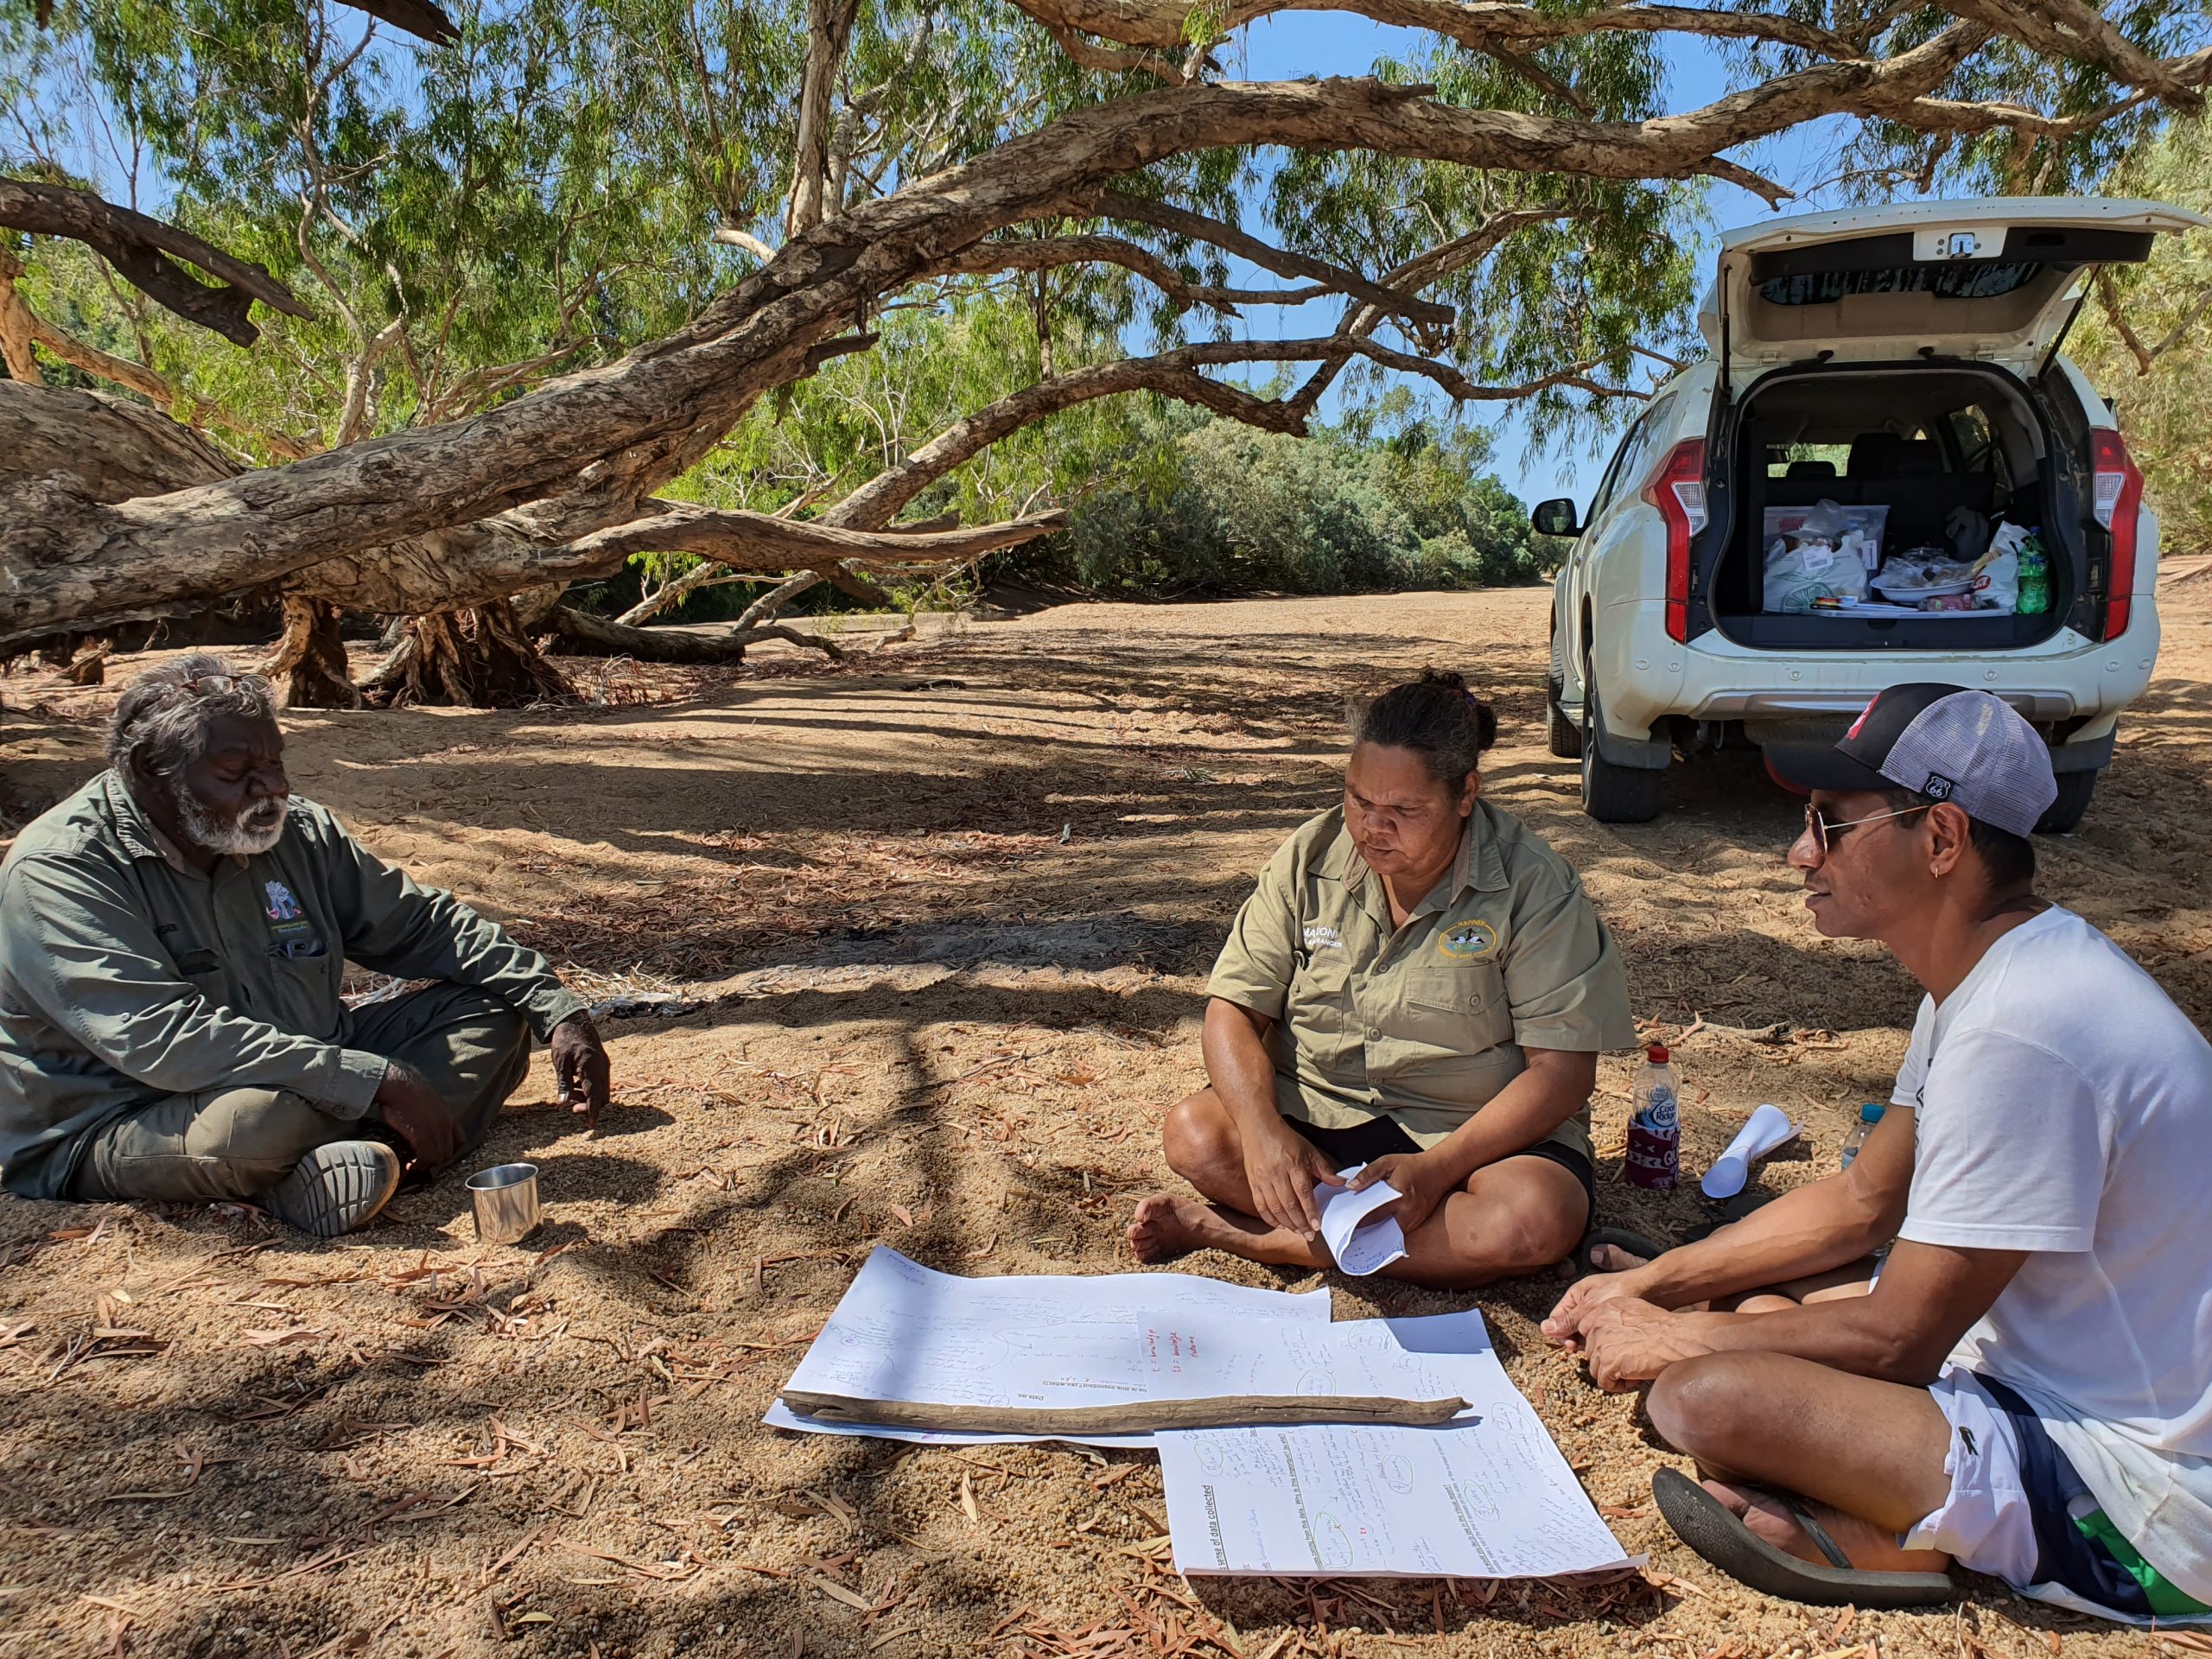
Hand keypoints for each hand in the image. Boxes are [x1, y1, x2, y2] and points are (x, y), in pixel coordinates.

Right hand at [374, 1059, 462, 1170]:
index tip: (437, 1155)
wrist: (398, 1085)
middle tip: (419, 1162)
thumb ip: (430, 1116)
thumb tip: (420, 1128)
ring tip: (412, 1165)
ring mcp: (436, 1131)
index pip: (460, 1140)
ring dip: (425, 1164)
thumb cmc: (406, 1091)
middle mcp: (446, 1124)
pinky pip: (425, 1159)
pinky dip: (417, 1165)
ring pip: (438, 1158)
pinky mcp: (423, 1137)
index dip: (450, 1150)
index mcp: (449, 1115)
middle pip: (448, 1153)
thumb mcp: (427, 1102)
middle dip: (435, 1160)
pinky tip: (408, 1165)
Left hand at [550, 1014, 610, 1129]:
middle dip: (589, 1106)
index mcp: (591, 1067)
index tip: (590, 1124)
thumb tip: (562, 1103)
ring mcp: (603, 1065)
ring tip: (570, 1096)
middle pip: (603, 1096)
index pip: (595, 1095)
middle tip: (571, 1108)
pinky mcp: (602, 1064)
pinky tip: (576, 1085)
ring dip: (588, 1097)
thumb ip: (563, 1084)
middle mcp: (601, 1067)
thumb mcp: (560, 1063)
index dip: (593, 1111)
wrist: (574, 1020)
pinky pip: (600, 1081)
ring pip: (602, 1090)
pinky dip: (590, 1088)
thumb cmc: (565, 1040)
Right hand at [1242, 1119, 1343, 1237]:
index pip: (1303, 1192)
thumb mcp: (1309, 1150)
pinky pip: (1260, 1205)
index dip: (1310, 1211)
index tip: (1317, 1226)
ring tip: (1298, 1231)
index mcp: (1293, 1164)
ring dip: (1287, 1223)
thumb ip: (1324, 1169)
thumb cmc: (1286, 1138)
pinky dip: (1270, 1218)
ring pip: (1275, 1207)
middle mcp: (1276, 1173)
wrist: (1258, 1127)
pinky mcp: (1253, 1182)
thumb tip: (1341, 1183)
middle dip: (1300, 1223)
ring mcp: (1262, 1179)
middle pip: (1289, 1204)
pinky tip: (1280, 1224)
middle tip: (1309, 1235)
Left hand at [1347, 1151, 1452, 1236]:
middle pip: (1381, 1227)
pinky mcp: (1418, 1222)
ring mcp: (1415, 1219)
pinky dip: (1387, 1230)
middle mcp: (1408, 1212)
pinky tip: (1375, 1229)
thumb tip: (1351, 1187)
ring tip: (1359, 1236)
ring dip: (1376, 1233)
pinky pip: (1399, 1231)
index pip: (1373, 1213)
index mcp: (1399, 1196)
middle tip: (1347, 1235)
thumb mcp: (1387, 1162)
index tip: (1344, 1225)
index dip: (1358, 1220)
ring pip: (1390, 1233)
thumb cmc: (1411, 1165)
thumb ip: (1368, 1174)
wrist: (1439, 1170)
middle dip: (1364, 1231)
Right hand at [1542, 1265, 1656, 1348]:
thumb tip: (1544, 1329)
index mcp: (1574, 1296)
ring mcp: (1597, 1310)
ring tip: (1600, 1346)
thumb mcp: (1591, 1306)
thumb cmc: (1620, 1290)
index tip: (1572, 1346)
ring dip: (1590, 1340)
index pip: (1557, 1318)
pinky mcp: (1611, 1318)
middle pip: (1571, 1327)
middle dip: (1577, 1339)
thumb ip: (1569, 1319)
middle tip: (1588, 1348)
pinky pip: (1599, 1331)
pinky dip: (1601, 1338)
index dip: (1561, 1334)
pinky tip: (1609, 1344)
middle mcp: (1584, 1303)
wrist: (1651, 1288)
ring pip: (1586, 1331)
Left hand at [1573, 1298, 1723, 1391]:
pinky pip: (1604, 1382)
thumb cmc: (1664, 1328)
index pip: (1586, 1328)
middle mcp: (1598, 1323)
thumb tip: (1606, 1333)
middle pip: (1590, 1350)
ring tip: (1633, 1370)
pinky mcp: (1608, 1363)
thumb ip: (1615, 1318)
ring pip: (1595, 1368)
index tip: (1613, 1351)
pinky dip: (1618, 1386)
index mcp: (1605, 1308)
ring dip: (1613, 1374)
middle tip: (1628, 1362)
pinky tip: (1634, 1379)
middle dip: (1607, 1359)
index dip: (1599, 1344)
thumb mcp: (1634, 1311)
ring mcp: (1601, 1343)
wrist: (1678, 1339)